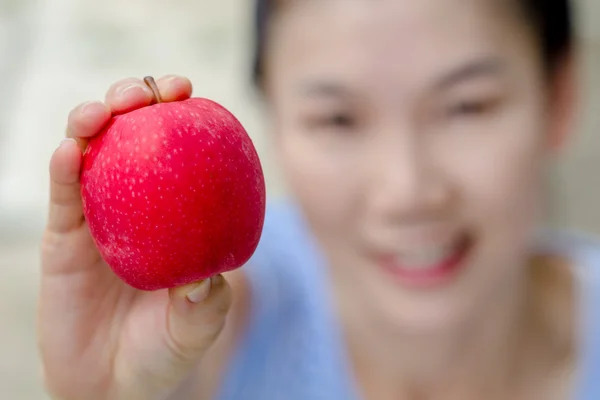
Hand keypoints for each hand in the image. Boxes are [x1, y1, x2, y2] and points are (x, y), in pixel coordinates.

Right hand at [38, 76, 232, 399]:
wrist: (112, 383)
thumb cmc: (163, 349)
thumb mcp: (197, 324)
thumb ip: (207, 299)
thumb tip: (206, 272)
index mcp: (173, 216)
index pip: (178, 153)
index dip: (184, 117)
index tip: (193, 95)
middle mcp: (135, 207)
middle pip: (132, 136)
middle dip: (137, 99)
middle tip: (153, 92)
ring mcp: (97, 217)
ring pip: (90, 151)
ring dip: (94, 117)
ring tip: (106, 109)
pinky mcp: (62, 237)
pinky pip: (62, 193)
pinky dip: (65, 166)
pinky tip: (74, 148)